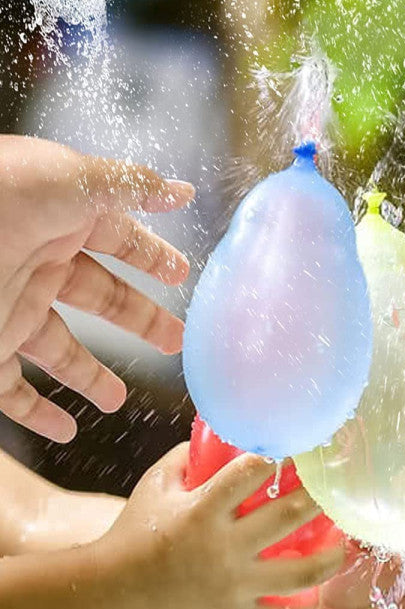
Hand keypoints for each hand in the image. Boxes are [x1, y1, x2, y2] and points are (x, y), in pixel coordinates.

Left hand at [0, 134, 194, 441]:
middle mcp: (37, 263)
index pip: (120, 239)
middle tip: (175, 341)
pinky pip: (12, 389)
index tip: (182, 274)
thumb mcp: (71, 179)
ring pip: (59, 351)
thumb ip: (130, 186)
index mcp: (61, 218)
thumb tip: (181, 190)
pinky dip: (38, 413)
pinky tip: (65, 429)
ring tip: (115, 399)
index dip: (154, 256)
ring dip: (90, 377)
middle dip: (141, 320)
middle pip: (102, 298)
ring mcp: (9, 308)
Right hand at [98, 443, 346, 608]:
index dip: (277, 455)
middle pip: (289, 514)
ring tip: (341, 540)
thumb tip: (222, 436)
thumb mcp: (156, 484)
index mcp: (203, 509)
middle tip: (332, 485)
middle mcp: (224, 546)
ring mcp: (233, 583)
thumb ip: (188, 456)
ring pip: (299, 571)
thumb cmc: (135, 530)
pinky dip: (303, 608)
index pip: (251, 471)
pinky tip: (316, 592)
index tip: (296, 449)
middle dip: (318, 496)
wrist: (115, 591)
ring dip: (330, 555)